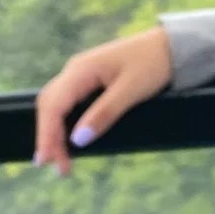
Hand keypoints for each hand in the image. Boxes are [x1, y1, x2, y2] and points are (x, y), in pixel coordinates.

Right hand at [33, 27, 173, 172]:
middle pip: (49, 105)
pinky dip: (63, 123)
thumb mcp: (131, 90)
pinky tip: (68, 139)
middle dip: (48, 137)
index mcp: (81, 70)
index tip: (45, 161)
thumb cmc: (153, 64)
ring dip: (54, 132)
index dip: (46, 134)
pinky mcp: (88, 80)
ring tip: (61, 160)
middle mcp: (74, 70)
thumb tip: (78, 140)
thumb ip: (105, 113)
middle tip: (56, 168)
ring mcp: (80, 74)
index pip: (53, 105)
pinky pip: (67, 103)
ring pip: (56, 105)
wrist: (169, 45)